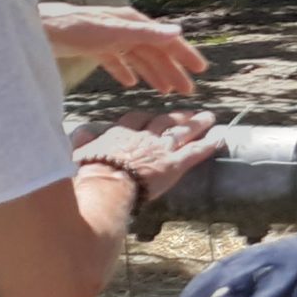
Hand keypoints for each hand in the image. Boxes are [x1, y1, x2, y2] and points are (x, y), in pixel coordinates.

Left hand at [40, 4, 206, 95]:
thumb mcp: (113, 31)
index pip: (167, 41)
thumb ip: (145, 33)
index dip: (184, 55)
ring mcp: (108, 38)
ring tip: (165, 91)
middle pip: (154, 52)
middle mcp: (124, 29)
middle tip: (187, 91)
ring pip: (137, 58)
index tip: (200, 70)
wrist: (36, 28)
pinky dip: (125, 72)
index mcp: (133, 23)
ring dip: (152, 73)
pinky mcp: (92, 47)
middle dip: (172, 71)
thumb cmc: (72, 28)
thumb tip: (178, 32)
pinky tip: (130, 83)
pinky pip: (116, 61)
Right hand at [72, 109, 224, 202]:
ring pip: (183, 132)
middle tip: (188, 112)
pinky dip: (208, 145)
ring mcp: (161, 149)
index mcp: (121, 133)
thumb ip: (82, 141)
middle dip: (177, 116)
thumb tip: (80, 134)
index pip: (135, 119)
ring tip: (209, 117)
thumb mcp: (77, 153)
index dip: (145, 117)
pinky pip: (195, 152)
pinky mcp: (174, 164)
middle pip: (163, 121)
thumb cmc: (87, 173)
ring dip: (197, 124)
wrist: (105, 184)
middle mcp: (144, 137)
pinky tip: (219, 139)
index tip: (150, 116)